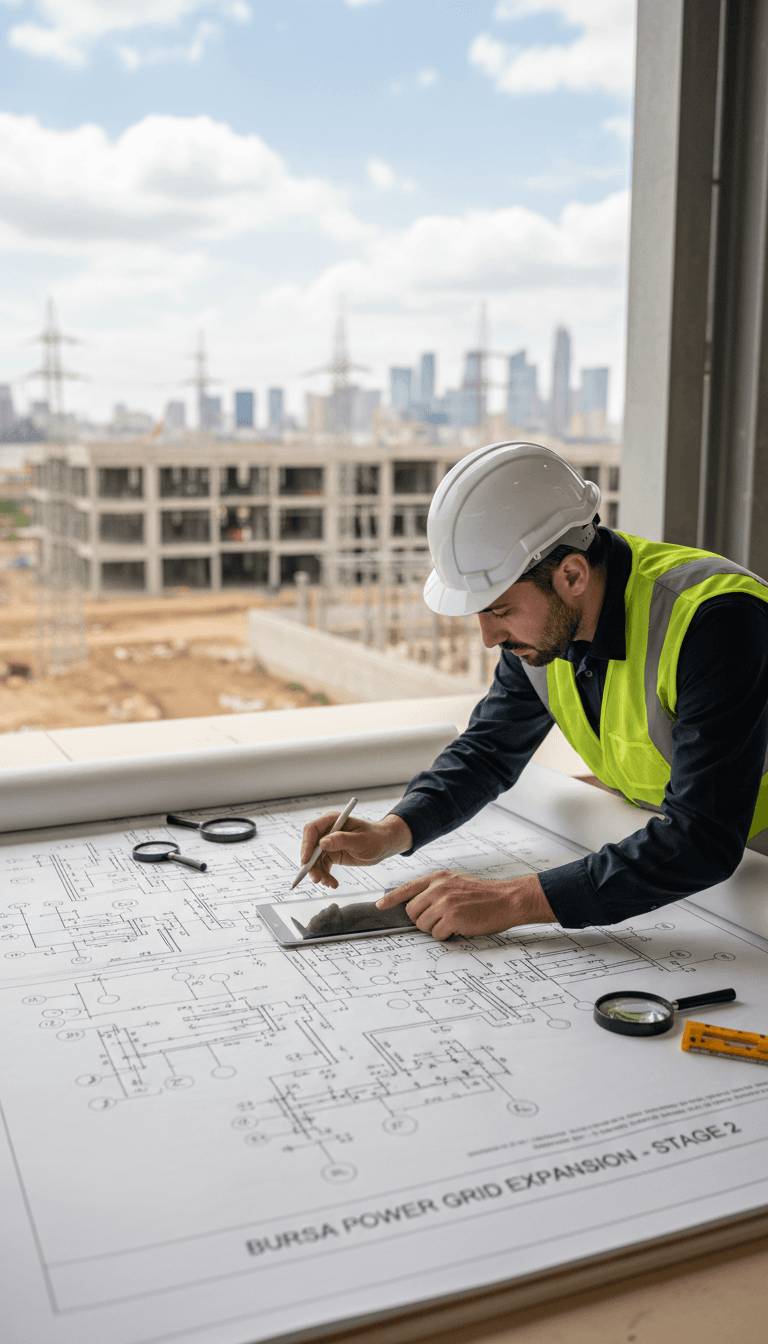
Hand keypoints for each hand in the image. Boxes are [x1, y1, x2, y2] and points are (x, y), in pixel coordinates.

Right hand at [299, 811, 412, 888]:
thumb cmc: (375, 838)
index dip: (306, 845)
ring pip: (315, 860)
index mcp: (333, 820)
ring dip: (319, 873)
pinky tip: (333, 883)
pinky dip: (326, 876)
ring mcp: (328, 843)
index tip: (306, 862)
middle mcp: (328, 831)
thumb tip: (322, 843)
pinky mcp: (332, 854)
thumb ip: (342, 840)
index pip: (312, 830)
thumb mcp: (360, 840)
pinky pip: (323, 866)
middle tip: (316, 879)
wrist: (384, 845)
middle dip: (311, 864)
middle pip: (310, 847)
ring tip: (328, 883)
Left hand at [376, 871, 555, 939]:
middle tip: (440, 919)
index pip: (407, 888)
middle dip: (422, 920)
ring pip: (423, 925)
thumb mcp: (457, 881)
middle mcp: (438, 888)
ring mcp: (445, 903)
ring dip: (436, 929)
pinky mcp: (452, 918)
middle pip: (412, 911)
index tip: (380, 905)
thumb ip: (437, 888)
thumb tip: (417, 901)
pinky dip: (446, 935)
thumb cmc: (484, 894)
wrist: (507, 900)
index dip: (391, 899)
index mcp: (438, 878)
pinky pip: (437, 935)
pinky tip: (459, 928)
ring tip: (453, 922)